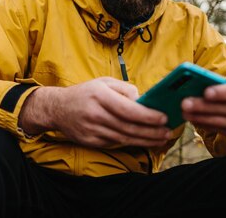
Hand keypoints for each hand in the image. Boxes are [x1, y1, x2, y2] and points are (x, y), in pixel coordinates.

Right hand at [18, 77, 171, 147]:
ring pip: (124, 138)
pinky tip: (143, 141)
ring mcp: (91, 129)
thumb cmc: (85, 93)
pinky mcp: (90, 141)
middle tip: (168, 131)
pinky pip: (114, 143)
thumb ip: (124, 89)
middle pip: (129, 126)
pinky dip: (130, 143)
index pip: (128, 109)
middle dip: (151, 131)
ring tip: (161, 138)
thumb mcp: (103, 82)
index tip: (163, 117)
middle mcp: (95, 113)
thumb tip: (143, 100)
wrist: (57, 108)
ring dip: (145, 140)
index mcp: (99, 95)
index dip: (147, 115)